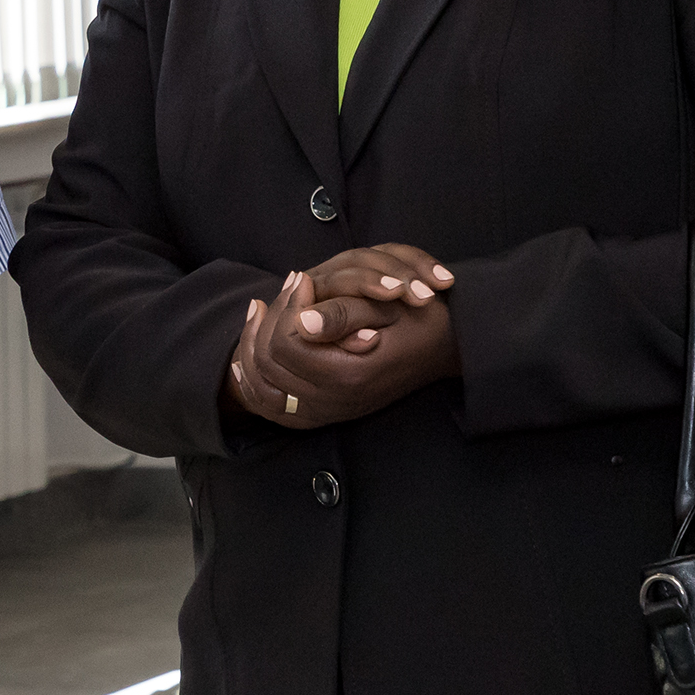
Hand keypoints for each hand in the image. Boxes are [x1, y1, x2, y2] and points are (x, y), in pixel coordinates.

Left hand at [227, 244, 457, 428]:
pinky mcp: (328, 413)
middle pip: (269, 364)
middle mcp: (335, 401)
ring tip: (259, 310)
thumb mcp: (388, 308)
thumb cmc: (421, 321)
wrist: (448, 349)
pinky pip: (274, 409)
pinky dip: (254, 384)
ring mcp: (330, 412)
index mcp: (348, 375)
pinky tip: (245, 359)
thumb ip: (342, 315)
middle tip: (280, 291)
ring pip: (264, 387)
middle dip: (268, 321)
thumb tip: (302, 321)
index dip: (288, 307)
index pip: (285, 344)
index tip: (304, 280)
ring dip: (253, 346)